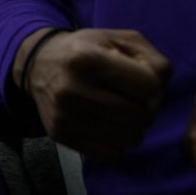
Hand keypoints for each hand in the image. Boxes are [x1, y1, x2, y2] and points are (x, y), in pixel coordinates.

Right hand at [19, 28, 171, 160]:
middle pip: (140, 116)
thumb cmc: (86, 50)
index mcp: (88, 59)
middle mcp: (72, 89)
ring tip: (119, 113)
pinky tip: (106, 126)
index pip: (148, 86)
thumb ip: (153, 60)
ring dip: (132, 128)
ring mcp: (64, 115)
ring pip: (129, 139)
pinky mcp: (60, 134)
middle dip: (144, 108)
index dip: (151, 84)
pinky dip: (116, 143)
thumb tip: (158, 96)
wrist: (37, 64)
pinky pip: (111, 154)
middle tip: (130, 99)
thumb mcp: (119, 40)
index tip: (136, 79)